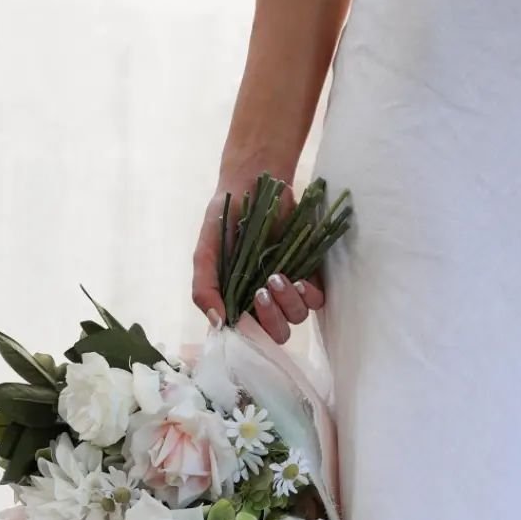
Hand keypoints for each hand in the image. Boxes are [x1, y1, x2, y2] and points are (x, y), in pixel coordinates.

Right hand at [191, 175, 326, 343]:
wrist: (252, 183)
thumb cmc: (225, 219)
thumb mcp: (205, 254)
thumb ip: (204, 289)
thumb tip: (218, 324)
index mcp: (237, 301)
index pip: (246, 336)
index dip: (248, 336)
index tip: (243, 317)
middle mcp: (264, 300)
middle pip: (275, 333)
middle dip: (270, 320)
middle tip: (260, 293)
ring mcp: (287, 288)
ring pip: (295, 317)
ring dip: (287, 303)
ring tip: (276, 277)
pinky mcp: (309, 272)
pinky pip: (316, 298)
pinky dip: (308, 294)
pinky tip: (298, 279)